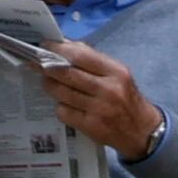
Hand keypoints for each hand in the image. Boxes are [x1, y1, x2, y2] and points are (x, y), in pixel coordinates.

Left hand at [42, 41, 164, 158]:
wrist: (142, 131)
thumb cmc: (126, 97)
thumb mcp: (117, 74)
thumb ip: (93, 60)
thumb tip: (64, 45)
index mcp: (115, 71)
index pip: (80, 55)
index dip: (58, 49)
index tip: (44, 46)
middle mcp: (108, 89)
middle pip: (66, 73)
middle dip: (46, 67)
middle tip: (36, 64)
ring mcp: (98, 109)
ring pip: (61, 92)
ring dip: (49, 85)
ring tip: (48, 82)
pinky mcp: (90, 126)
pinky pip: (63, 111)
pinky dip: (60, 106)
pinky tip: (64, 104)